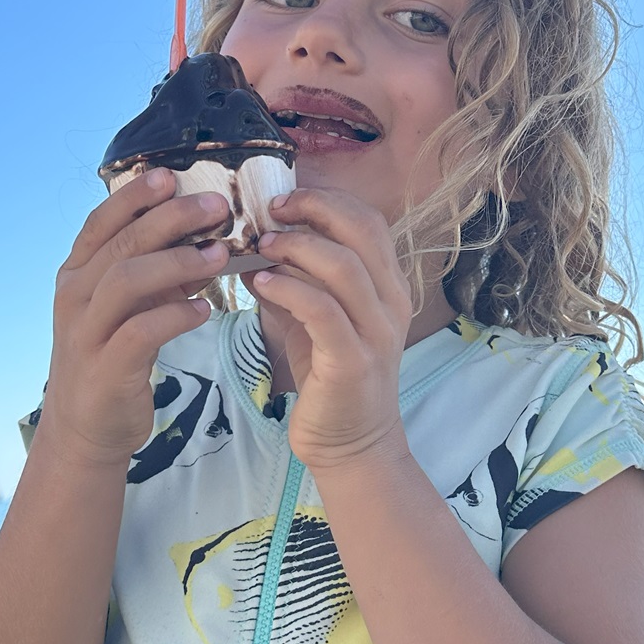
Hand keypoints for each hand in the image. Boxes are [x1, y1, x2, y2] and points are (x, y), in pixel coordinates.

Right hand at [38, 171, 228, 468]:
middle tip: (215, 207)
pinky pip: (141, 331)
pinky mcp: (106, 368)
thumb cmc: (113, 358)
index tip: (170, 175)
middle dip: (171, 220)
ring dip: (178, 262)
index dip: (134, 197)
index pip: (100, 222)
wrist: (86, 429)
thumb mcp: (128, 309)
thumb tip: (204, 238)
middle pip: (122, 243)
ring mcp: (86, 332)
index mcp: (77, 275)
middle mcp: (75, 297)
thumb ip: (156, 274)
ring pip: (128, 280)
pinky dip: (175, 314)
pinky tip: (204, 309)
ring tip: (219, 255)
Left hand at [250, 187, 412, 473]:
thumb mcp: (311, 320)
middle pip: (361, 230)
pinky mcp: (353, 362)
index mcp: (387, 286)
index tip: (282, 198)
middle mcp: (390, 303)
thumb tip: (252, 249)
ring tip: (260, 245)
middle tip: (269, 209)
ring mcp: (376, 332)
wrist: (352, 446)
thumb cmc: (330, 378)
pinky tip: (260, 282)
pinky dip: (290, 289)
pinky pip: (323, 311)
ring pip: (344, 267)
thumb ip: (292, 282)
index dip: (326, 199)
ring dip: (296, 247)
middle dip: (313, 209)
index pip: (367, 220)